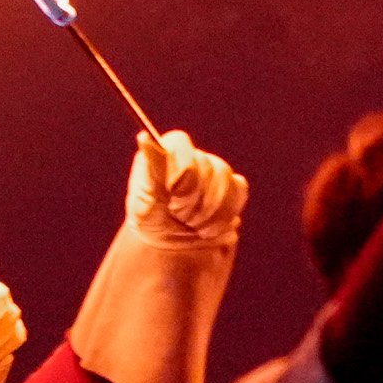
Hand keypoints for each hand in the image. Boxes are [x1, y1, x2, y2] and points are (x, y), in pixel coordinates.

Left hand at [127, 128, 247, 240]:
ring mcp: (214, 170)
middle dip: (194, 200)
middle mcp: (191, 157)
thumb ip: (149, 170)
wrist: (171, 245)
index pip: (180, 143)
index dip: (182, 170)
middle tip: (179, 216)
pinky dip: (226, 213)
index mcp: (164, 152)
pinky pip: (239, 190)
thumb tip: (144, 137)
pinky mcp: (232, 186)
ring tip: (193, 224)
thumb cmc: (151, 220)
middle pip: (207, 166)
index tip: (173, 194)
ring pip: (225, 180)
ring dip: (210, 211)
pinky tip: (210, 225)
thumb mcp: (143, 199)